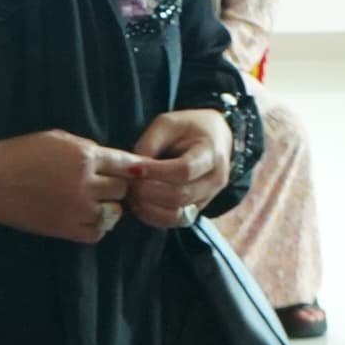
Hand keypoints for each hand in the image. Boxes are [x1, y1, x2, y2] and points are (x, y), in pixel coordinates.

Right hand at [0, 130, 126, 244]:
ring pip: (114, 213)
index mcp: (85, 157)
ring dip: (108, 208)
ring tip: (94, 203)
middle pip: (122, 189)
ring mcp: (77, 209)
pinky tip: (84, 218)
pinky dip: (96, 227)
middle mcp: (86, 183)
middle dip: (116, 186)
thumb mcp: (57, 140)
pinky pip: (96, 234)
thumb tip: (112, 161)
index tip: (134, 172)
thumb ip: (87, 150)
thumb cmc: (19, 154)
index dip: (132, 168)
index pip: (126, 164)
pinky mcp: (65, 230)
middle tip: (105, 186)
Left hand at [112, 107, 235, 228]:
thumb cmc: (188, 128)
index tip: (134, 169)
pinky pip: (174, 221)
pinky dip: (153, 216)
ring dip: (148, 207)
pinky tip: (139, 204)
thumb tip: (132, 170)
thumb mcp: (167, 124)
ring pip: (176, 214)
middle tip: (128, 182)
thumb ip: (149, 145)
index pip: (185, 170)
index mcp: (211, 154)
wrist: (213, 139)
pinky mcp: (196, 210)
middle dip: (148, 191)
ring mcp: (207, 198)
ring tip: (132, 193)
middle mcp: (215, 180)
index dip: (156, 172)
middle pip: (180, 195)